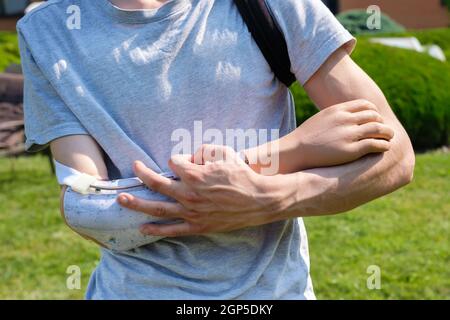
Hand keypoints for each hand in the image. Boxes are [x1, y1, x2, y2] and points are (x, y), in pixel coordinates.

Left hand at [117, 146, 287, 236]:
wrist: (259, 200)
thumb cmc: (242, 175)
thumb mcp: (225, 153)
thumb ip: (204, 149)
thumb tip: (191, 155)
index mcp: (195, 174)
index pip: (173, 162)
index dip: (178, 159)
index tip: (186, 161)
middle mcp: (189, 194)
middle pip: (157, 183)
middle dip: (142, 175)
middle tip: (133, 168)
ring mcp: (192, 211)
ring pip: (158, 208)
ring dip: (137, 203)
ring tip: (121, 200)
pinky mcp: (198, 225)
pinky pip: (172, 229)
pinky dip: (156, 229)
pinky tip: (142, 227)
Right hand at [296, 99, 393, 169]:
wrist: (295, 150)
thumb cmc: (306, 137)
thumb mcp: (321, 119)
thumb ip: (336, 116)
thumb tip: (345, 117)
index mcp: (338, 110)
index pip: (365, 105)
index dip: (374, 112)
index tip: (376, 119)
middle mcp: (345, 120)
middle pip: (374, 116)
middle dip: (382, 123)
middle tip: (385, 130)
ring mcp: (349, 135)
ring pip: (378, 129)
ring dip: (387, 133)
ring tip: (389, 138)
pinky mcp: (351, 151)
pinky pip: (375, 144)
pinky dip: (383, 145)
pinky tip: (384, 148)